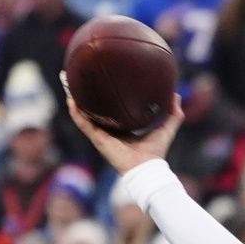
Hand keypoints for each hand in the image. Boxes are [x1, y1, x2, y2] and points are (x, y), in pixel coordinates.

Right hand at [64, 82, 183, 174]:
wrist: (147, 167)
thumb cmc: (156, 152)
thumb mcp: (166, 128)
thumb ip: (173, 113)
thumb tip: (176, 95)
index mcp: (122, 127)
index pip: (111, 109)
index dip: (106, 96)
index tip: (103, 79)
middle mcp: (109, 130)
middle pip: (94, 109)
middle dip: (85, 93)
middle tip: (79, 75)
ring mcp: (101, 134)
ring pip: (84, 114)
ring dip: (75, 99)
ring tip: (68, 81)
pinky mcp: (97, 139)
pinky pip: (83, 123)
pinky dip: (76, 112)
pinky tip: (71, 99)